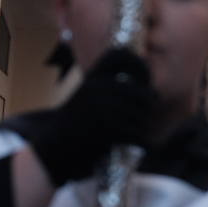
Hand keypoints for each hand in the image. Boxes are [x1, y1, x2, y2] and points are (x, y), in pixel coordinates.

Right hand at [31, 47, 153, 185]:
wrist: (52, 150)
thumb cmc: (75, 126)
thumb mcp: (88, 98)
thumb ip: (113, 91)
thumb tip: (154, 94)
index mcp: (93, 78)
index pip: (121, 56)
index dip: (140, 66)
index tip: (146, 83)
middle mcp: (97, 88)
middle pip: (142, 93)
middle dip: (148, 108)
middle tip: (145, 119)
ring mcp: (102, 107)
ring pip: (142, 116)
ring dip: (144, 128)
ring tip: (139, 135)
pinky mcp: (106, 129)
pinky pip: (137, 133)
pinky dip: (143, 141)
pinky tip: (143, 146)